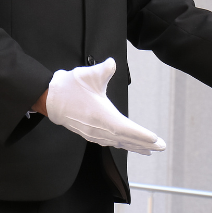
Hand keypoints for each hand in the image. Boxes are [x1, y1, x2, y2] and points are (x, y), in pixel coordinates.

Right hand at [44, 57, 165, 154]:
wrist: (49, 98)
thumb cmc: (69, 86)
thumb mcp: (88, 74)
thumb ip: (104, 69)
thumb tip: (112, 63)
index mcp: (100, 116)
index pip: (125, 128)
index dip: (141, 135)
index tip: (155, 140)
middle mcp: (98, 128)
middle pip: (125, 139)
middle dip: (145, 144)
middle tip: (161, 147)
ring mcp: (94, 133)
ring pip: (118, 142)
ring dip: (135, 145)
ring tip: (150, 149)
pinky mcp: (90, 133)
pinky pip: (111, 142)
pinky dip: (123, 144)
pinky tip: (130, 145)